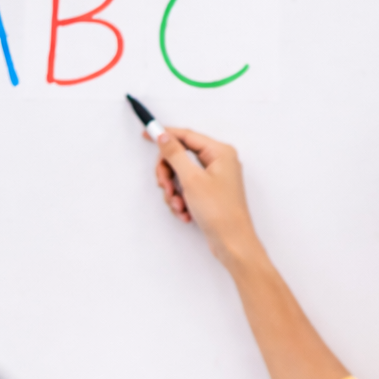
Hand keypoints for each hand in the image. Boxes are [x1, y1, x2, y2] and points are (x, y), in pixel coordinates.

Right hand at [154, 128, 260, 267]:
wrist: (232, 243)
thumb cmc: (219, 212)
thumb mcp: (191, 179)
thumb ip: (175, 154)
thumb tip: (163, 136)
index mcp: (220, 152)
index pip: (187, 135)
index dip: (165, 135)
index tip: (145, 135)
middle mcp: (220, 162)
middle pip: (181, 157)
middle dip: (169, 175)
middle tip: (165, 188)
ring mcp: (215, 179)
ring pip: (181, 176)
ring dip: (174, 192)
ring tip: (179, 206)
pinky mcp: (211, 194)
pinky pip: (188, 190)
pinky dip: (182, 201)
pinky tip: (185, 214)